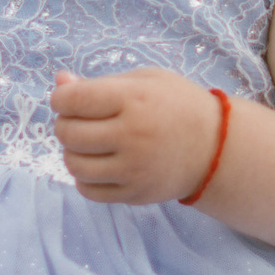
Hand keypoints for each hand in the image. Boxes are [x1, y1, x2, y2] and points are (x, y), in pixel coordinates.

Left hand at [49, 68, 221, 204]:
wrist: (215, 146)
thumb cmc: (176, 104)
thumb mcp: (144, 81)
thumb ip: (99, 82)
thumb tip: (59, 82)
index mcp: (134, 100)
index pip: (73, 101)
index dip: (60, 98)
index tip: (67, 99)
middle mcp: (132, 136)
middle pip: (68, 134)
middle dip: (64, 124)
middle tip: (77, 120)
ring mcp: (133, 169)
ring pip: (74, 165)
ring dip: (72, 152)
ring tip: (87, 143)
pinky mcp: (135, 194)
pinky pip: (88, 190)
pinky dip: (84, 177)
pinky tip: (98, 163)